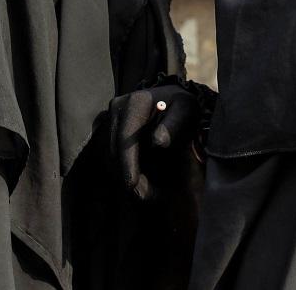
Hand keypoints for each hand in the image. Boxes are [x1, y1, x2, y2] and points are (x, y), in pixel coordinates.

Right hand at [107, 83, 201, 200]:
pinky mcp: (109, 128)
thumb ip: (173, 126)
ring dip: (126, 175)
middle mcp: (118, 108)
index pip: (126, 137)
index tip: (131, 184)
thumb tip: (157, 142)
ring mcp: (111, 117)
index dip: (127, 163)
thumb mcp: (186, 111)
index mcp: (136, 102)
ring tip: (148, 193)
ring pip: (112, 155)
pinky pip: (113, 154)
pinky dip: (125, 169)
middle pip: (115, 149)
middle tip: (146, 197)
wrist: (173, 99)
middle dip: (128, 175)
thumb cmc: (182, 106)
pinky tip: (141, 181)